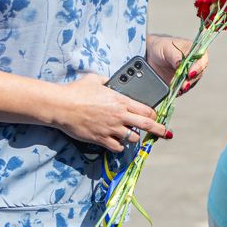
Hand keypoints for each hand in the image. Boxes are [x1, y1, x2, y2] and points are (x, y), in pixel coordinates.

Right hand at [54, 73, 171, 152]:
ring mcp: (111, 128)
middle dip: (158, 130)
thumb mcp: (94, 79)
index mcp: (121, 101)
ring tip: (131, 135)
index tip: (155, 116)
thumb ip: (106, 80)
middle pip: (147, 125)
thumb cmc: (76, 91)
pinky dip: (120, 146)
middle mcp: (119, 115)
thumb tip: (109, 80)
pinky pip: (117, 147)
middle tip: (165, 133)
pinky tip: (118, 143)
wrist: (61, 105)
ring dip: (134, 137)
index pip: (146, 109)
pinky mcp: (101, 138)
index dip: (153, 114)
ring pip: (133, 138)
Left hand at [146, 34, 208, 94]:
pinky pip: (183, 88)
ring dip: (186, 86)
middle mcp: (194, 63)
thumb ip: (176, 57)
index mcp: (194, 51)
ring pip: (192, 82)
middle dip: (192, 80)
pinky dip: (180, 90)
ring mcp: (188, 74)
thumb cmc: (161, 47)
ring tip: (179, 89)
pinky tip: (176, 92)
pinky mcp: (181, 82)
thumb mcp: (167, 49)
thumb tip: (181, 64)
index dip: (198, 67)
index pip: (202, 59)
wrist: (149, 55)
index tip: (190, 73)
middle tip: (184, 85)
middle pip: (199, 73)